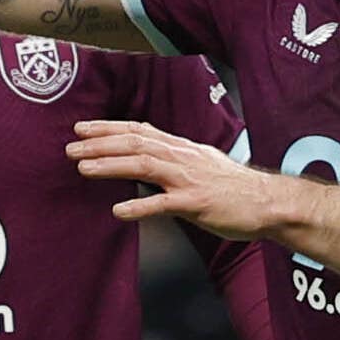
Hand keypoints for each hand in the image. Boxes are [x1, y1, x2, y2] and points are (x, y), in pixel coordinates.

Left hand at [68, 117, 290, 238]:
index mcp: (182, 149)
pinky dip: (139, 206)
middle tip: (70, 148)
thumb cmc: (234, 188)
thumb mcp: (202, 164)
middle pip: (136, 143)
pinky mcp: (197, 204)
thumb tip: (148, 159)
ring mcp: (189, 180)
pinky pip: (164, 204)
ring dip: (111, 166)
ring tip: (84, 169)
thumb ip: (175, 160)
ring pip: (144, 166)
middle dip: (100, 144)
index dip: (108, 128)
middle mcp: (183, 158)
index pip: (140, 131)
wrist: (269, 202)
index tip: (82, 128)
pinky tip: (118, 211)